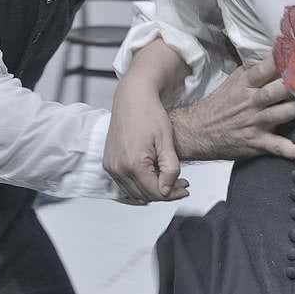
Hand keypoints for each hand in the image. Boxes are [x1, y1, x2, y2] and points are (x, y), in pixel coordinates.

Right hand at [104, 77, 190, 203]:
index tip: (185, 188)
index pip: (155, 192)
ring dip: (151, 189)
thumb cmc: (150, 114)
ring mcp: (111, 166)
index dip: (173, 193)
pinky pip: (125, 183)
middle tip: (180, 183)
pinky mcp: (108, 163)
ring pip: (134, 192)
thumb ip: (170, 169)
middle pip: (144, 195)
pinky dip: (139, 183)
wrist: (132, 97)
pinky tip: (152, 172)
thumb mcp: (167, 141)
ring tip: (167, 177)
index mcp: (133, 164)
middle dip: (164, 192)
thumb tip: (167, 190)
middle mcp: (118, 168)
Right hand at [170, 56, 294, 163]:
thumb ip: (253, 67)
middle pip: (275, 90)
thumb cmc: (220, 103)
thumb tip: (275, 50)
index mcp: (245, 84)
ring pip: (280, 114)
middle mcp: (251, 102)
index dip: (281, 61)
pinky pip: (278, 147)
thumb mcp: (233, 80)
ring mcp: (255, 123)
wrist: (198, 131)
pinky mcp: (258, 142)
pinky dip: (294, 151)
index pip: (263, 69)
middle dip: (294, 84)